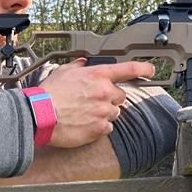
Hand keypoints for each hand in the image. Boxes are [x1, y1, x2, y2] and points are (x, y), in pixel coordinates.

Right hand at [38, 59, 154, 148]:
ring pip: (114, 112)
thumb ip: (79, 66)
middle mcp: (105, 92)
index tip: (151, 70)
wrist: (40, 116)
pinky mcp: (100, 128)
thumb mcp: (64, 71)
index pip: (129, 69)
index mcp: (98, 75)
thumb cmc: (49, 93)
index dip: (144, 69)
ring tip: (85, 113)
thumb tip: (85, 63)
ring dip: (104, 113)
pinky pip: (108, 127)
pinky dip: (99, 127)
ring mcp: (104, 111)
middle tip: (92, 101)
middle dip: (110, 98)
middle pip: (120, 96)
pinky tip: (84, 123)